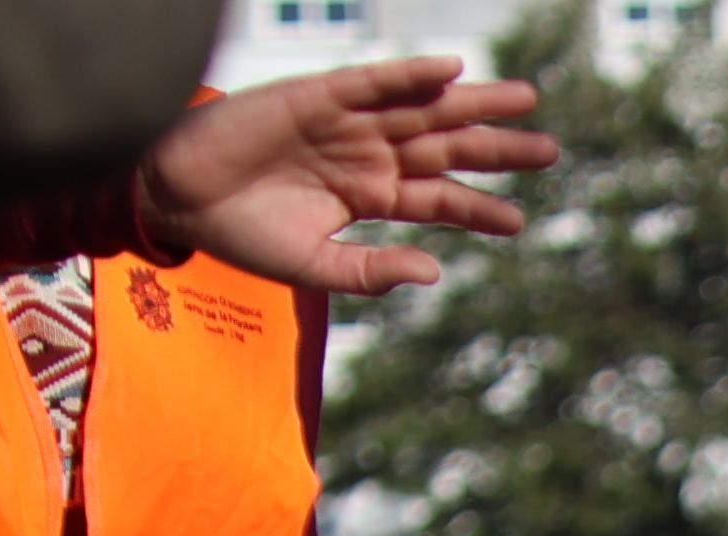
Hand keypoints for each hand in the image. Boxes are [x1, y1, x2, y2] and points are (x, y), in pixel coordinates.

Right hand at [136, 58, 560, 296]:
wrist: (179, 197)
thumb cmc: (242, 232)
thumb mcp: (315, 265)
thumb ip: (371, 271)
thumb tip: (434, 270)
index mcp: (371, 196)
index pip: (439, 199)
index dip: (479, 208)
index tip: (520, 220)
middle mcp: (368, 155)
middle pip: (446, 148)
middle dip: (496, 147)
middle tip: (548, 149)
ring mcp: (346, 124)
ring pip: (423, 110)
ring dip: (472, 103)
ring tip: (524, 99)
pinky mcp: (316, 96)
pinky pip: (372, 83)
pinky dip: (410, 76)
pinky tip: (451, 72)